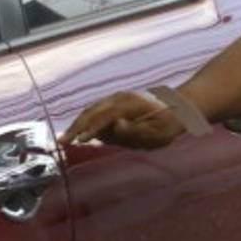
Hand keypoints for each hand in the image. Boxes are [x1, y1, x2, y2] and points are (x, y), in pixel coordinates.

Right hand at [59, 92, 186, 150]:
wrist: (179, 108)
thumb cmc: (168, 125)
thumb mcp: (155, 133)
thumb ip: (133, 131)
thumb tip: (114, 126)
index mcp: (129, 104)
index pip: (103, 117)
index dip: (89, 129)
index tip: (77, 142)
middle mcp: (120, 98)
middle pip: (92, 111)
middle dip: (75, 126)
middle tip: (61, 142)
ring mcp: (117, 98)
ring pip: (91, 109)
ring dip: (77, 123)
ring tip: (65, 138)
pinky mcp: (116, 102)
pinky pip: (96, 110)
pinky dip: (85, 119)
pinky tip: (79, 131)